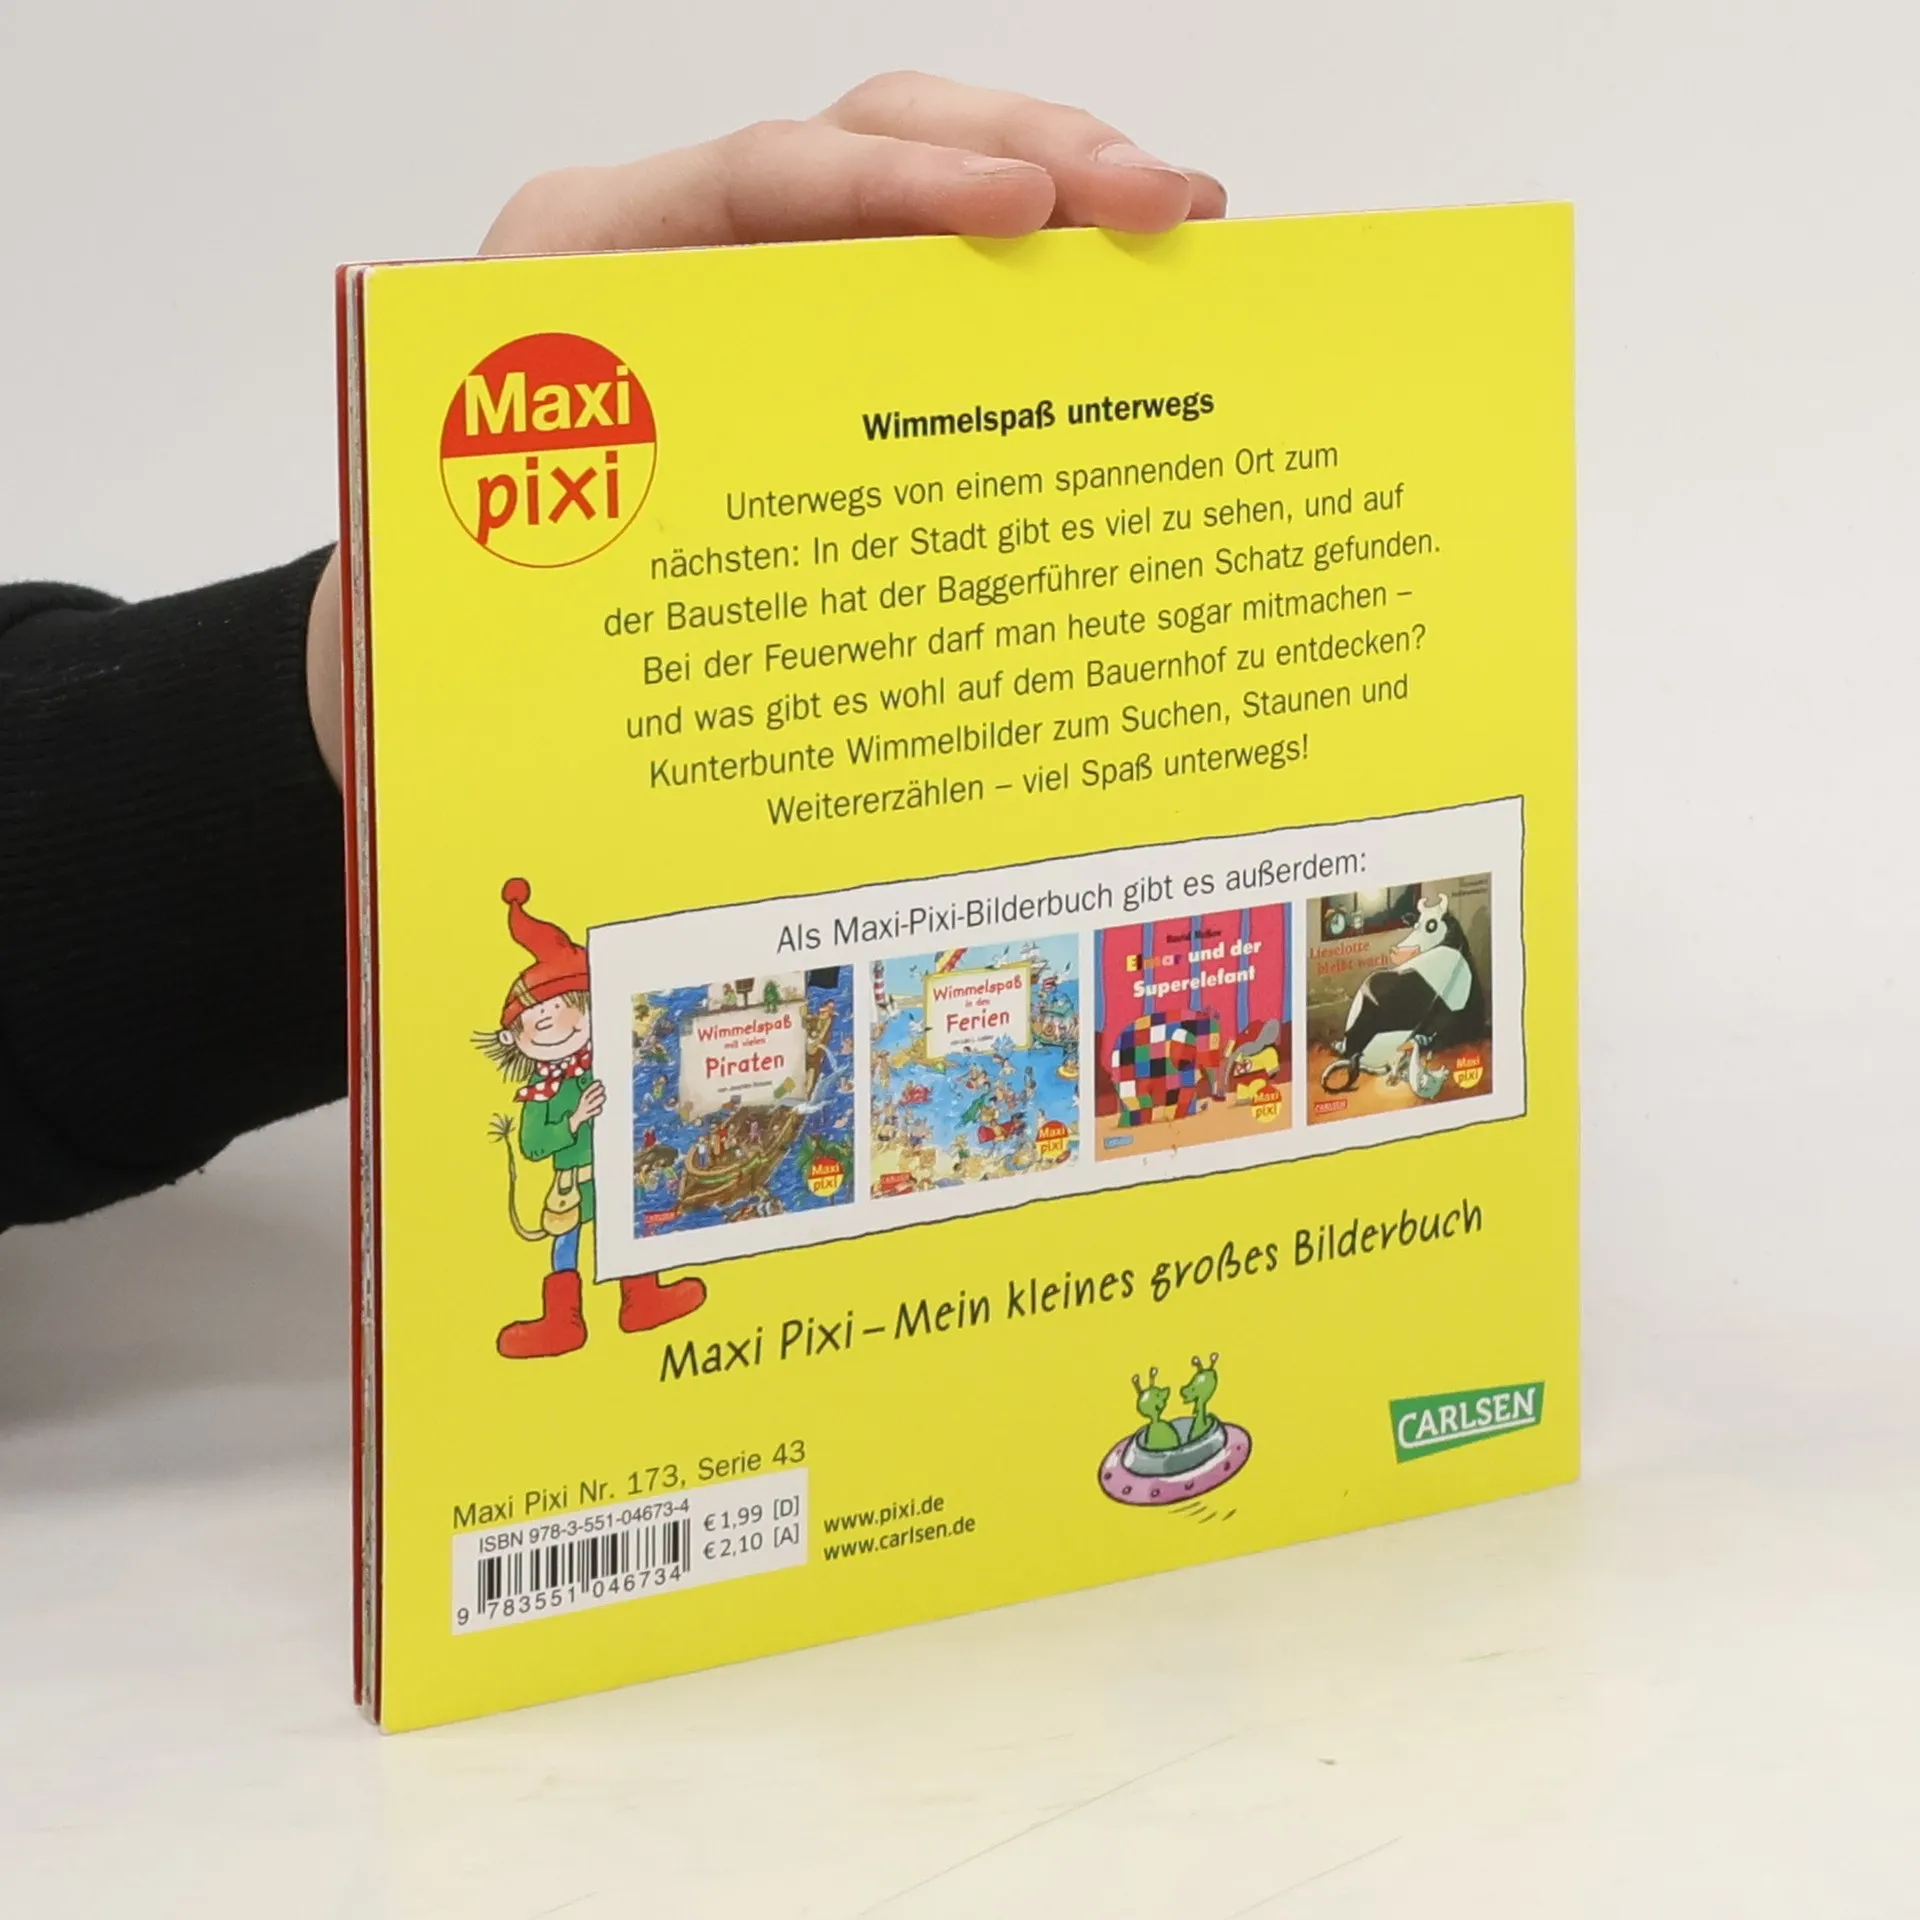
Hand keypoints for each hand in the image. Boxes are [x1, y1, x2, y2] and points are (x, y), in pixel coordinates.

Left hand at [306, 74, 1225, 783]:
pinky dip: (1028, 305)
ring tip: (1183, 236)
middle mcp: (676, 260)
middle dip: (1028, 156)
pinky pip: (928, 308)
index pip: (761, 178)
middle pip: (869, 148)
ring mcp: (756, 306)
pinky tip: (1120, 320)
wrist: (419, 646)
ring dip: (1058, 211)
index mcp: (579, 268)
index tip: (1025, 216)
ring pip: (920, 212)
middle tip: (1163, 206)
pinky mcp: (811, 366)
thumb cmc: (431, 614)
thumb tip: (653, 595)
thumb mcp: (452, 572)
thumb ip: (533, 544)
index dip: (899, 183)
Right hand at [570, 1081, 607, 1130]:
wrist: (574, 1120)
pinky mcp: (586, 1116)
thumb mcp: (585, 1100)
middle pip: (589, 1097)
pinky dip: (595, 1111)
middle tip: (602, 1088)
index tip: (599, 1082)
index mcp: (583, 1099)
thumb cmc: (583, 1108)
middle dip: (595, 1092)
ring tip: (602, 1097)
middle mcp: (583, 1104)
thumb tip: (601, 1085)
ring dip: (596, 1101)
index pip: (587, 1091)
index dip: (593, 1086)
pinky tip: (600, 1109)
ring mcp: (584, 1110)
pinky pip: (590, 1114)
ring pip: (590, 1105)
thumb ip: (592, 1094)